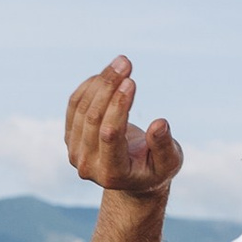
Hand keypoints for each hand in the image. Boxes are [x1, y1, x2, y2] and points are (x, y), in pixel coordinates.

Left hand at [64, 56, 183, 197]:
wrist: (132, 179)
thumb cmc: (156, 169)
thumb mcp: (169, 162)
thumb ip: (164, 146)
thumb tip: (160, 123)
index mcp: (112, 173)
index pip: (109, 134)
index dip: (118, 106)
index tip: (131, 81)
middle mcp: (88, 165)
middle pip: (93, 118)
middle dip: (109, 87)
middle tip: (126, 62)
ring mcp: (76, 152)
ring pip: (82, 108)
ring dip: (101, 81)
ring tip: (122, 63)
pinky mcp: (71, 138)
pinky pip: (75, 105)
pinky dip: (90, 86)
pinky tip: (106, 74)